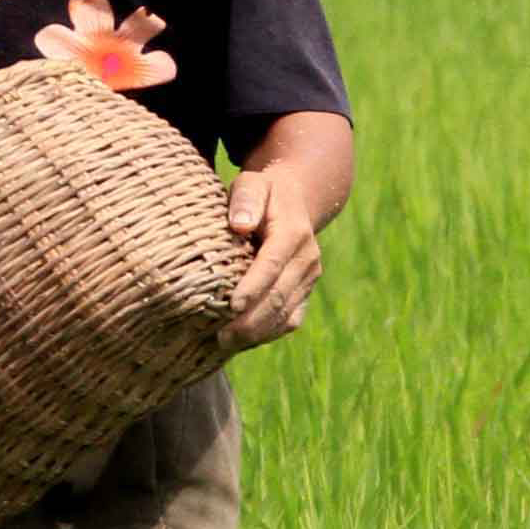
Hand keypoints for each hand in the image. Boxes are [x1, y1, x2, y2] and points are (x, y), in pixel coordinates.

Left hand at [222, 167, 322, 349]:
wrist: (294, 200)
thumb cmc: (262, 193)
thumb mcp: (252, 184)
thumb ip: (245, 200)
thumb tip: (239, 226)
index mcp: (294, 233)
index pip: (272, 264)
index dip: (253, 287)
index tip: (232, 306)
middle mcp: (307, 258)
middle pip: (279, 296)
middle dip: (251, 320)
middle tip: (220, 338)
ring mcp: (309, 278)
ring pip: (286, 314)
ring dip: (257, 333)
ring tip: (225, 343)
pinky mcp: (305, 291)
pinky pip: (290, 319)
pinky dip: (268, 333)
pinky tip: (242, 341)